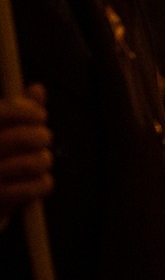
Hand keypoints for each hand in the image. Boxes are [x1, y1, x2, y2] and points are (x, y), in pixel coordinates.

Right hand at [0, 86, 53, 220]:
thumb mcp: (0, 133)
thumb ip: (16, 111)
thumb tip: (38, 89)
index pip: (2, 115)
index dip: (24, 111)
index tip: (40, 115)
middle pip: (21, 139)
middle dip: (40, 136)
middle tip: (44, 138)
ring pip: (31, 164)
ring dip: (43, 160)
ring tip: (42, 159)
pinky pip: (33, 189)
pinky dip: (43, 183)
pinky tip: (41, 180)